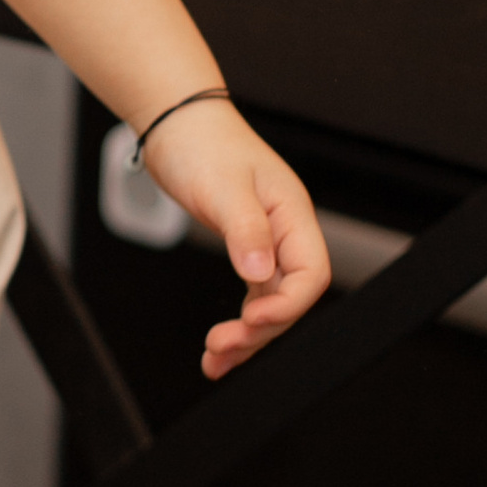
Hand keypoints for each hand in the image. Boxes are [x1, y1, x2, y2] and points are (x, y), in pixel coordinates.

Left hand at [139, 102, 330, 380]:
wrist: (176, 126)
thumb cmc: (203, 144)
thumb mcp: (223, 187)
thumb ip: (245, 231)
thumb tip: (259, 273)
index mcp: (292, 215)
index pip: (310, 274)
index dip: (287, 305)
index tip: (253, 321)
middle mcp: (284, 234)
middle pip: (289, 298)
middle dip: (260, 329)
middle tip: (221, 347)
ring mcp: (265, 244)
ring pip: (268, 303)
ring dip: (246, 336)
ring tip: (215, 361)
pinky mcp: (243, 250)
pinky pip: (250, 297)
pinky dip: (236, 324)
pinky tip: (218, 348)